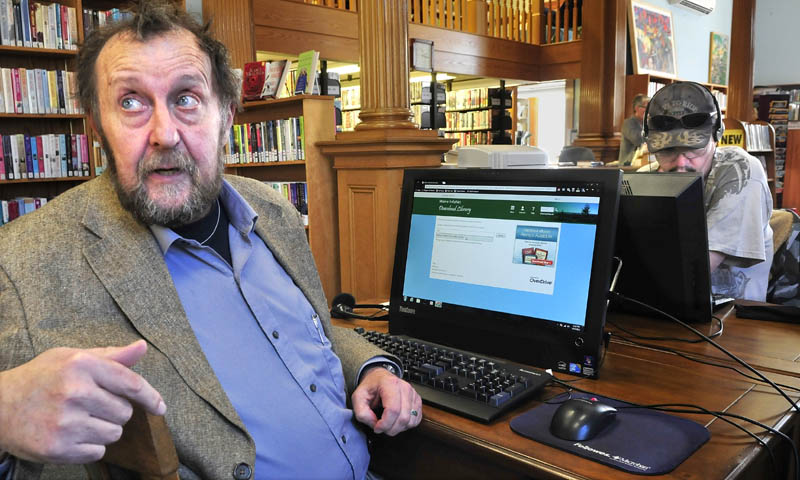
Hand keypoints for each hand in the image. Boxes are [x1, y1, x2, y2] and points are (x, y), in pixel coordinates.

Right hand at [0, 340, 165, 463]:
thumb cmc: (41, 378)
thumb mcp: (73, 357)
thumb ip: (111, 356)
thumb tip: (142, 347)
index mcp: (81, 365)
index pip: (132, 384)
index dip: (152, 398)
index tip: (161, 407)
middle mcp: (74, 392)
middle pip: (125, 412)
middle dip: (115, 411)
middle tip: (91, 406)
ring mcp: (65, 422)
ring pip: (114, 433)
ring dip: (104, 430)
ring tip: (80, 420)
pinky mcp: (58, 448)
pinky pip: (98, 452)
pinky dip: (90, 447)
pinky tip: (71, 434)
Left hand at [351, 367, 421, 435]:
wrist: (379, 378)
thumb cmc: (370, 387)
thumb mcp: (358, 397)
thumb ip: (362, 413)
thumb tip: (374, 423)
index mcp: (389, 384)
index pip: (393, 410)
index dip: (384, 424)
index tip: (377, 427)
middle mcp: (404, 387)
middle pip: (403, 417)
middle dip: (391, 428)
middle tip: (381, 427)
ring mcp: (413, 393)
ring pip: (410, 420)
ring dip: (398, 428)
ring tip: (388, 423)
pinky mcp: (417, 400)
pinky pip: (416, 419)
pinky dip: (406, 425)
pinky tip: (397, 421)